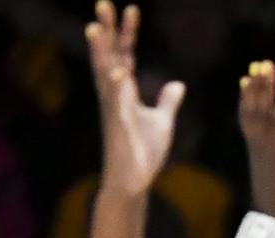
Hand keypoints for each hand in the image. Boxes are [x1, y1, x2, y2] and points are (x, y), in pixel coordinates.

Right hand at [85, 2, 182, 197]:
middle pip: (110, 55)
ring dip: (101, 52)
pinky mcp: (117, 125)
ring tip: (96, 26)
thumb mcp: (162, 121)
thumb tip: (178, 84)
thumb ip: (168, 101)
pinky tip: (118, 70)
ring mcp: (113, 109)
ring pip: (104, 73)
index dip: (128, 32)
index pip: (126, 54)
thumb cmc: (144, 153)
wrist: (134, 181)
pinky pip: (115, 102)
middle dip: (108, 30)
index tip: (132, 9)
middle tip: (104, 2)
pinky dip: (116, 86)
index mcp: (125, 92)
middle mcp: (114, 95)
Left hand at [237, 59, 274, 225]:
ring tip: (258, 65)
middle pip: (263, 112)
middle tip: (267, 63)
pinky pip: (246, 118)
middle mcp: (265, 148)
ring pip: (252, 112)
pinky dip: (245, 99)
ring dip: (254, 88)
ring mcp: (256, 146)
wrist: (270, 216)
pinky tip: (245, 82)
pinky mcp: (253, 145)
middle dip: (265, 87)